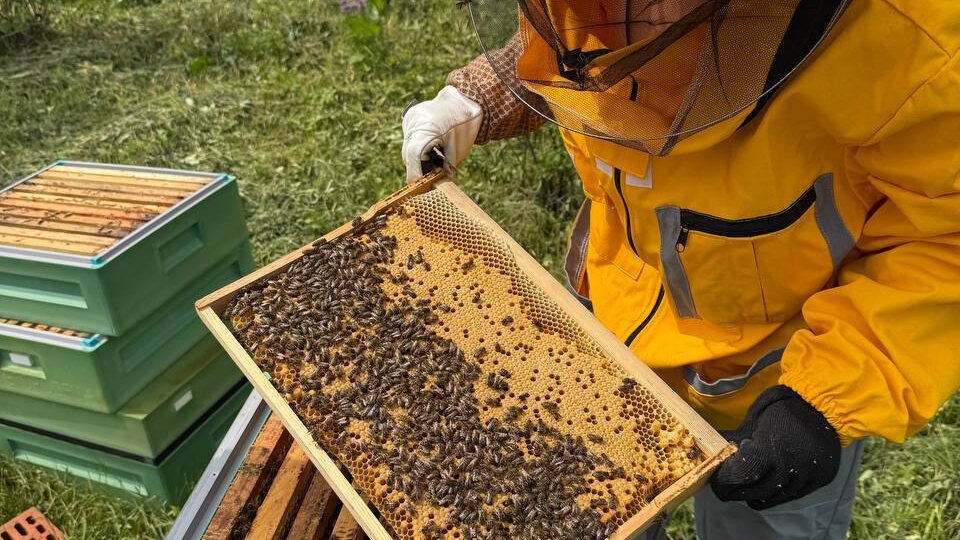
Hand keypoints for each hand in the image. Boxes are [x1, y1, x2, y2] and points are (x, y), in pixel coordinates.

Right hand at [402, 85, 481, 181]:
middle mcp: (412, 124)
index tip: (420, 188)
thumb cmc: (464, 125)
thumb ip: (444, 168)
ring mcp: (409, 120)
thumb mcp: (457, 152)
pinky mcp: (409, 118)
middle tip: (431, 177)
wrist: (465, 99)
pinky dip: (417, 146)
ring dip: (418, 158)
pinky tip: (430, 147)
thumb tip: (435, 184)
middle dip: (418, 168)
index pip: (412, 157)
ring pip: (407, 148)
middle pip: (408, 155)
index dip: (415, 175)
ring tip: (433, 161)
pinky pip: (410, 138)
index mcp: (424, 131)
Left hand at [710, 385, 841, 509]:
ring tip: (745, 492)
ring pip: (776, 497)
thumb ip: (739, 438)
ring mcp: (809, 474)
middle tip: (725, 491)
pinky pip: (795, 494)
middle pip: (757, 491)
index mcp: (771, 447)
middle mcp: (791, 465)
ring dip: (757, 497)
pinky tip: (767, 490)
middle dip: (737, 493)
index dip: (726, 482)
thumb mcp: (756, 417)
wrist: (825, 403)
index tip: (717, 482)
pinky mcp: (822, 479)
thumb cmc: (784, 406)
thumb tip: (717, 450)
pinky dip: (778, 495)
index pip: (742, 475)